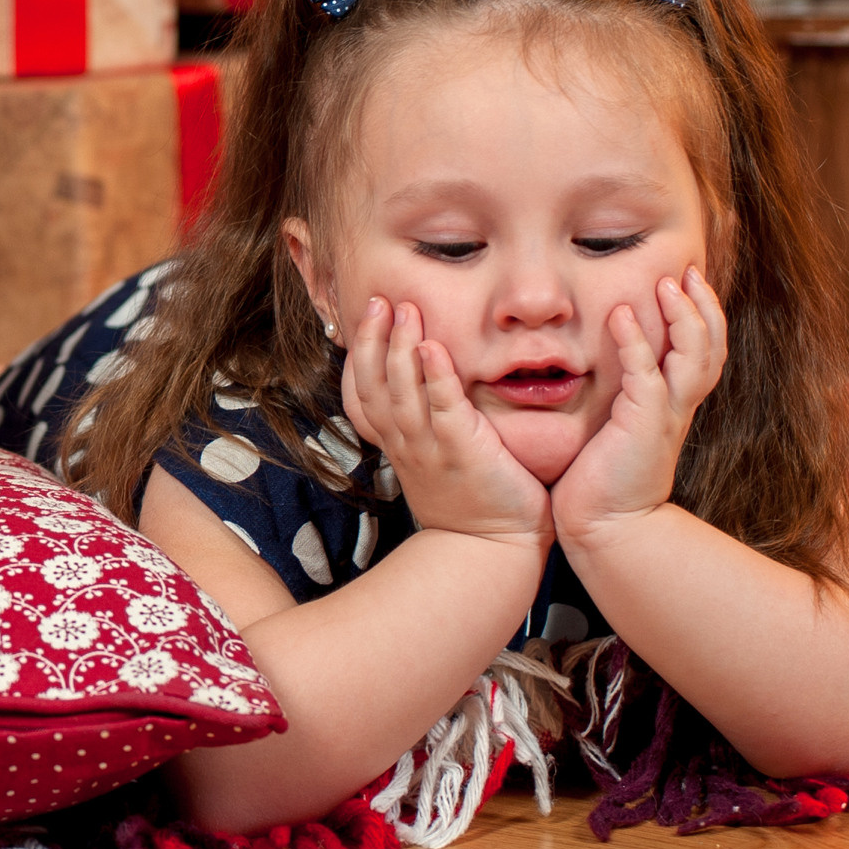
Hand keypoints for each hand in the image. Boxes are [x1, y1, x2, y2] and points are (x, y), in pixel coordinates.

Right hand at [342, 296, 550, 544]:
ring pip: (401, 391)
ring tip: (404, 309)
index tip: (366, 314)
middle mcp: (404, 442)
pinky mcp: (462, 451)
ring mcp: (430, 448)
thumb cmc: (471, 500)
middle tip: (379, 298)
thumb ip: (426, 421)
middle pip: (373, 384)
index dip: (358, 353)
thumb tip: (427, 381)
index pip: (361, 393)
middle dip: (372, 339)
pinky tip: (435, 347)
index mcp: (397, 442)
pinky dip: (436, 377)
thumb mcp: (434, 458)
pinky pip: (443, 408)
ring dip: (400, 347)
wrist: (491, 550)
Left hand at [550, 267, 727, 541]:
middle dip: (704, 306)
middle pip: (711, 347)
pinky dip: (636, 343)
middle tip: (689, 270)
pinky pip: (646, 376)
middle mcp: (679, 407)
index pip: (705, 350)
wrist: (606, 526)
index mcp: (675, 404)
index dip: (703, 314)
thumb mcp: (618, 424)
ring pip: (693, 358)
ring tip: (667, 284)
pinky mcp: (642, 426)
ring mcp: (665, 416)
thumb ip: (622, 392)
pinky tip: (620, 317)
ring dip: (682, 317)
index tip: (689, 279)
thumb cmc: (603, 477)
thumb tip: (607, 359)